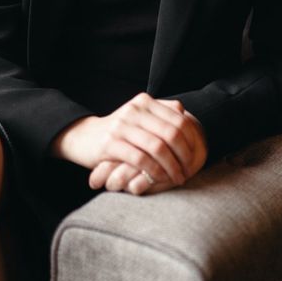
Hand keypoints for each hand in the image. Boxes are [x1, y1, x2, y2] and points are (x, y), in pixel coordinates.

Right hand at [50, 93, 200, 187]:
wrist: (85, 137)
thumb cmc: (120, 132)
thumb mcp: (140, 117)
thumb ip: (161, 113)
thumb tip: (184, 113)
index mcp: (145, 101)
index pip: (179, 120)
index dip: (192, 141)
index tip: (196, 157)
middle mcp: (134, 109)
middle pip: (171, 133)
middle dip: (184, 155)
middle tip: (189, 171)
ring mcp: (121, 125)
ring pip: (157, 147)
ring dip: (172, 166)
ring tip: (178, 178)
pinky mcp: (110, 143)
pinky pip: (140, 158)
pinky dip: (154, 170)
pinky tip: (160, 178)